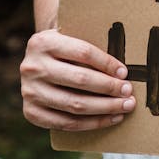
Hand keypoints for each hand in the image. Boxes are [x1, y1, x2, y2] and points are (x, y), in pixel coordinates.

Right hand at [20, 29, 136, 131]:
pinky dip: (91, 123)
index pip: (83, 53)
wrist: (34, 62)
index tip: (124, 72)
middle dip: (109, 87)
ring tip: (124, 106)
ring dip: (105, 108)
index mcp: (43, 42)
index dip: (107, 63)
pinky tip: (109, 119)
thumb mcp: (68, 35)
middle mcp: (33, 67)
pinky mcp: (31, 113)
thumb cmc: (61, 49)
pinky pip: (66, 123)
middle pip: (80, 80)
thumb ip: (88, 46)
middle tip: (128, 91)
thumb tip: (122, 68)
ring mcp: (29, 92)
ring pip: (74, 104)